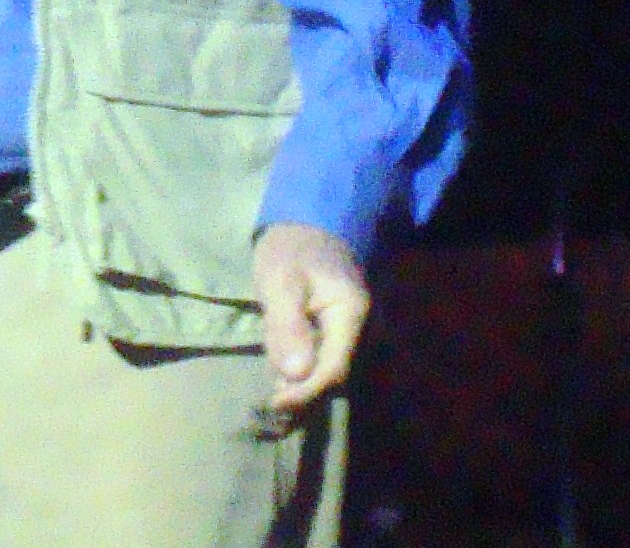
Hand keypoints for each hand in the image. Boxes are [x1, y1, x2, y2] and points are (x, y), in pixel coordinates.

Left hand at [252, 222, 369, 414]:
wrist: (305, 224)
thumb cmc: (291, 249)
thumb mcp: (281, 280)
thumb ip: (288, 325)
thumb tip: (295, 375)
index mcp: (351, 314)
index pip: (332, 369)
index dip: (305, 392)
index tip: (274, 404)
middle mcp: (361, 328)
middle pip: (331, 375)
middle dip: (301, 391)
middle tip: (268, 405)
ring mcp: (352, 330)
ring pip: (326, 369)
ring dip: (300, 382)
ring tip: (272, 393)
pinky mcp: (339, 331)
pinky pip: (323, 358)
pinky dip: (301, 367)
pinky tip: (281, 370)